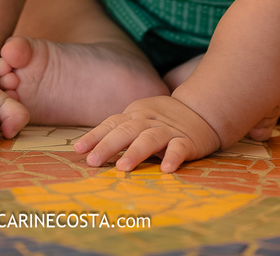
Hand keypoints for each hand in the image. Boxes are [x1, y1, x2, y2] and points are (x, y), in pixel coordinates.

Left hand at [73, 95, 220, 172]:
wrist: (201, 111)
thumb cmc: (162, 120)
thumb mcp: (138, 119)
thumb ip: (118, 131)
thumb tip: (86, 149)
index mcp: (134, 115)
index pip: (111, 124)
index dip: (94, 136)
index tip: (78, 149)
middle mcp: (148, 121)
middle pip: (126, 131)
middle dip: (108, 145)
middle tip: (93, 161)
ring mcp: (168, 130)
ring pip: (150, 139)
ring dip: (135, 152)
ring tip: (122, 168)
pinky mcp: (187, 141)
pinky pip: (179, 148)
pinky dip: (172, 157)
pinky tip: (166, 169)